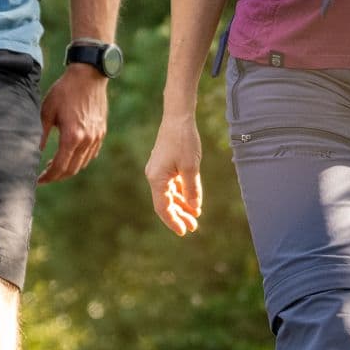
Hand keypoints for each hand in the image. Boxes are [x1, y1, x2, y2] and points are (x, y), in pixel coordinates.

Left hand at [38, 66, 108, 182]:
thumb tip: (32, 153)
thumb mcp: (47, 111)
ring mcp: (96, 137)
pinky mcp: (101, 132)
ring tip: (54, 165)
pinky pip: (91, 154)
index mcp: (72, 137)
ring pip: (82, 164)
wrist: (89, 75)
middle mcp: (86, 140)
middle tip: (44, 176)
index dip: (47, 177)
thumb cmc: (64, 91)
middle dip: (57, 176)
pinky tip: (70, 155)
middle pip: (72, 169)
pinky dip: (80, 160)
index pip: (59, 167)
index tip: (37, 180)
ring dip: (68, 169)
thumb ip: (40, 135)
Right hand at [146, 113, 203, 235]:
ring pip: (170, 195)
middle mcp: (154, 177)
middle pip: (166, 203)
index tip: (184, 232)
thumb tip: (194, 208)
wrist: (178, 118)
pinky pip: (172, 185)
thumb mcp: (191, 168)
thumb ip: (192, 190)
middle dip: (179, 216)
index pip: (163, 208)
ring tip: (195, 217)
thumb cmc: (184, 141)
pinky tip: (192, 202)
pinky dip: (182, 194)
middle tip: (193, 227)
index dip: (173, 221)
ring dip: (181, 206)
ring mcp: (159, 171)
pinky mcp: (165, 165)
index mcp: (157, 179)